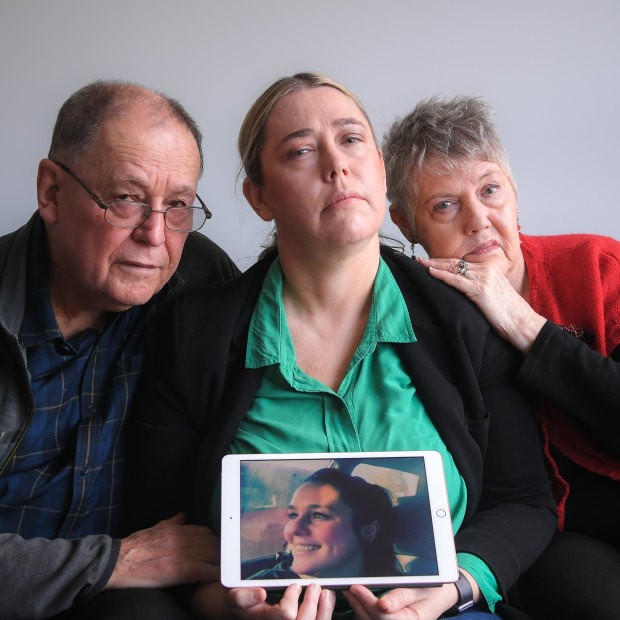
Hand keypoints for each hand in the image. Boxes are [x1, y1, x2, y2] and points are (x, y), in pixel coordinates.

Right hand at [106, 513, 219, 588]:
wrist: (116, 562)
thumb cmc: (133, 547)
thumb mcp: (154, 529)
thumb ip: (171, 523)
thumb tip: (182, 516)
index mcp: (174, 529)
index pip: (203, 531)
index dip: (214, 539)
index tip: (219, 546)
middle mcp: (179, 539)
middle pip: (209, 542)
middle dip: (220, 550)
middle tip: (225, 559)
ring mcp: (178, 554)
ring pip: (208, 554)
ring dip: (219, 561)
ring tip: (225, 568)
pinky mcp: (175, 570)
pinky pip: (201, 570)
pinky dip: (212, 573)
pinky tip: (218, 576)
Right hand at [192, 582, 334, 619]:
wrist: (246, 613)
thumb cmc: (242, 603)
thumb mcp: (236, 597)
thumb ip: (244, 596)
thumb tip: (261, 593)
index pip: (285, 615)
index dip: (292, 600)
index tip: (294, 586)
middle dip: (311, 604)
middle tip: (314, 586)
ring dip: (323, 610)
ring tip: (325, 593)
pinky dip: (326, 613)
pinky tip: (327, 600)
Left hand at [343, 583, 457, 619]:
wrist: (441, 594)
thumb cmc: (431, 589)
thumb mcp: (419, 589)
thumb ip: (400, 597)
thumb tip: (382, 605)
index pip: (383, 615)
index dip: (367, 602)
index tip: (355, 587)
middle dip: (359, 604)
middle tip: (347, 587)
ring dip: (358, 608)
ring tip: (348, 591)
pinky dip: (363, 611)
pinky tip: (356, 600)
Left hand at [418, 257, 545, 353]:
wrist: (522, 322)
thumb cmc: (508, 313)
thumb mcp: (493, 295)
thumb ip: (480, 287)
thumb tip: (464, 289)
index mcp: (489, 269)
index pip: (462, 263)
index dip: (445, 261)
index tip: (430, 261)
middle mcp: (486, 270)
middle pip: (455, 263)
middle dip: (436, 260)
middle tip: (419, 259)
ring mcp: (484, 278)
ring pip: (454, 269)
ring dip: (435, 265)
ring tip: (420, 264)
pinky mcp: (481, 290)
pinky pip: (457, 280)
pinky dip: (442, 275)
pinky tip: (431, 273)